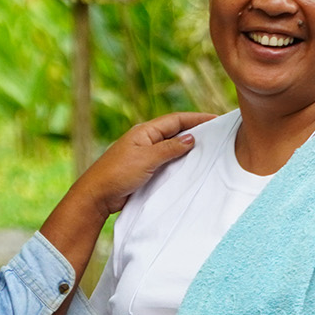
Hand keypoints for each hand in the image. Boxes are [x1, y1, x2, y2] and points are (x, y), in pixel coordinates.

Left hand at [80, 111, 210, 216]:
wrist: (97, 196)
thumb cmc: (117, 174)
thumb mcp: (147, 159)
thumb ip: (169, 148)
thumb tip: (191, 137)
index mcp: (144, 132)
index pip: (175, 120)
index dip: (196, 118)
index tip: (216, 119)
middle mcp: (145, 141)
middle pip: (175, 132)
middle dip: (195, 131)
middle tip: (218, 134)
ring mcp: (144, 155)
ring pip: (171, 148)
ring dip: (187, 148)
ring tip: (209, 150)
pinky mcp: (144, 170)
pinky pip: (166, 162)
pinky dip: (178, 162)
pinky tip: (190, 168)